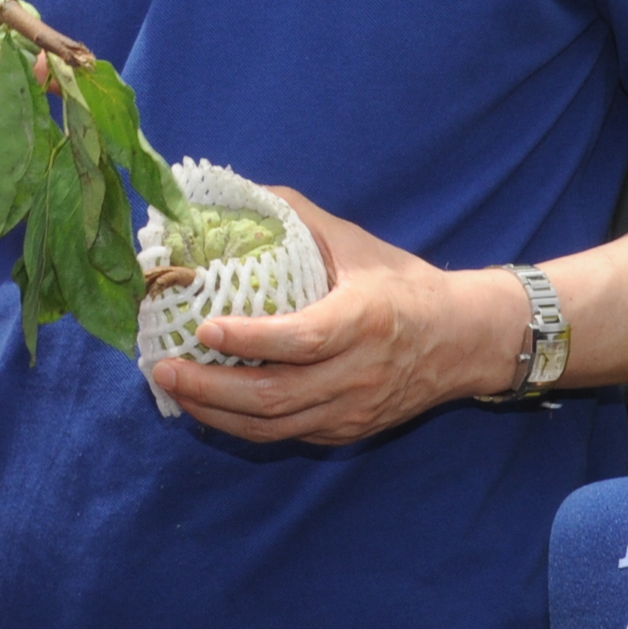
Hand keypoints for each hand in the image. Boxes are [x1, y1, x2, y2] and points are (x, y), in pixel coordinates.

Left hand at [144, 188, 526, 444]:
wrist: (464, 342)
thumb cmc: (405, 285)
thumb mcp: (358, 244)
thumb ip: (300, 218)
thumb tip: (240, 193)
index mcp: (365, 321)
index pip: (302, 340)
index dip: (250, 339)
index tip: (205, 327)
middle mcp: (358, 375)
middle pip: (275, 396)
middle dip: (210, 387)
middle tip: (163, 367)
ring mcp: (352, 412)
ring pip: (273, 427)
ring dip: (215, 412)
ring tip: (173, 387)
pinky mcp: (346, 433)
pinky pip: (285, 435)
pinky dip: (240, 424)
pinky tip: (208, 404)